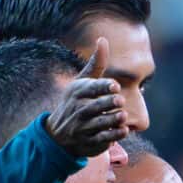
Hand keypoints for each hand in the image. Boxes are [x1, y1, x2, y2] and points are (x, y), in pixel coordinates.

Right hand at [43, 38, 129, 158]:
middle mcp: (79, 109)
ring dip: (112, 120)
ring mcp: (83, 127)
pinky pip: (102, 139)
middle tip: (119, 100)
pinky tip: (123, 131)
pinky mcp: (90, 142)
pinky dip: (112, 136)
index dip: (103, 87)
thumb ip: (96, 64)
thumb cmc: (75, 101)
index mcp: (78, 92)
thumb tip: (103, 39)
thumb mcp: (82, 82)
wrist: (58, 134)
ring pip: (99, 124)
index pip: (91, 88)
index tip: (115, 85)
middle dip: (107, 103)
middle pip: (95, 106)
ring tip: (123, 116)